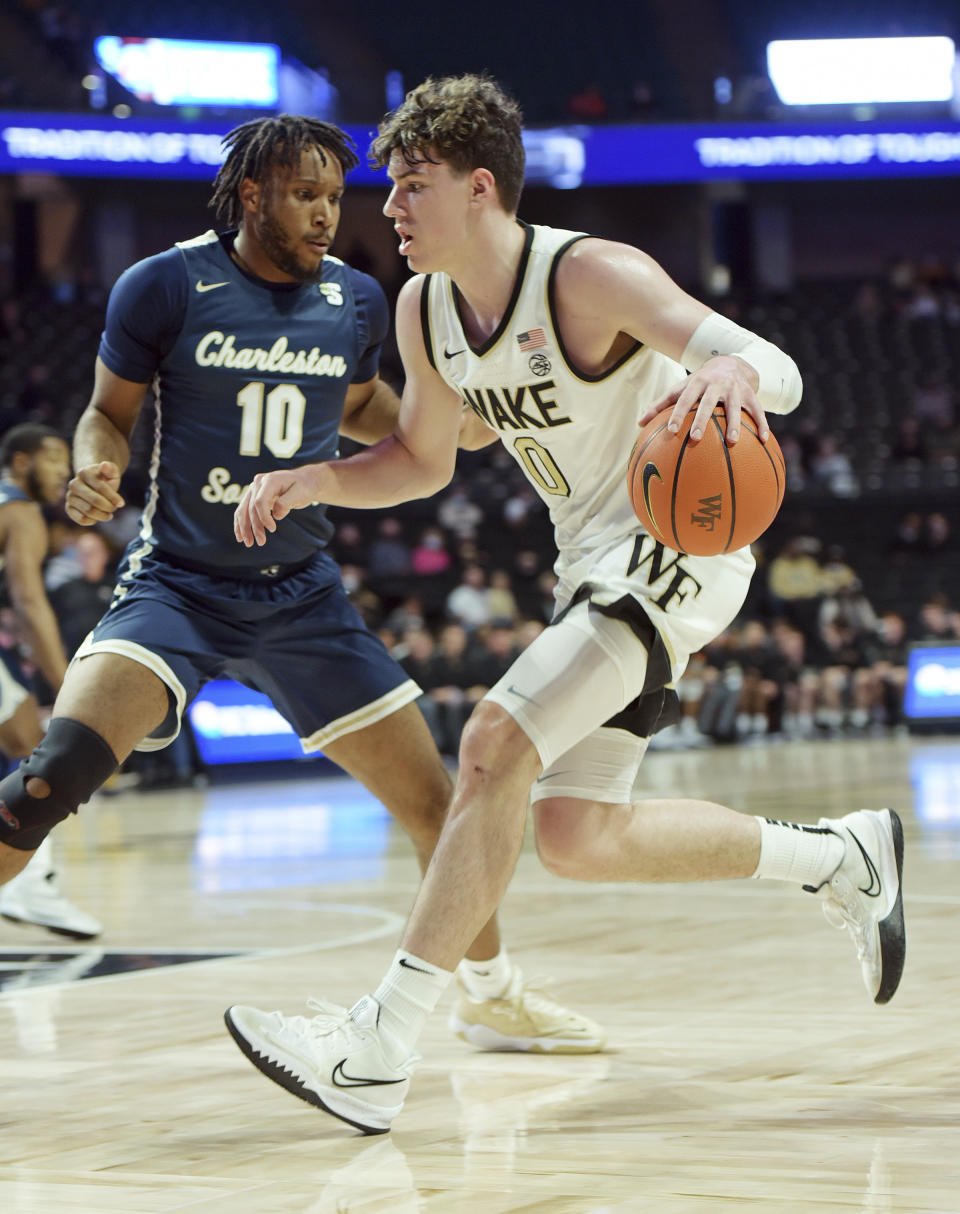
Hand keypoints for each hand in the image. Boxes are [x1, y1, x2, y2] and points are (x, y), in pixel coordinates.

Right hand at [65, 461, 124, 524]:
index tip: (121, 503)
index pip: (101, 488)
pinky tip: (98, 516)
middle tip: (114, 508)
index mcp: (84, 473)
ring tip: (108, 513)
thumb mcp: (111, 472)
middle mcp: (74, 484)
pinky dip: (93, 520)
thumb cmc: (105, 479)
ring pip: (88, 511)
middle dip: (109, 507)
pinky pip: (81, 519)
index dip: (114, 498)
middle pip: (95, 501)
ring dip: (102, 515)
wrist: (92, 484)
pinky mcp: (69, 508)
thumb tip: (104, 465)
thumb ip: (110, 469)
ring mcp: (70, 496)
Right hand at [233, 467, 322, 546]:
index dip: (264, 517)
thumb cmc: (303, 487)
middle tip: (261, 542)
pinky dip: (241, 523)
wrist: (303, 481)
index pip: (260, 501)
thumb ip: (286, 503)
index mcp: (270, 480)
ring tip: (248, 543)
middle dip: (255, 527)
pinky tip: (240, 536)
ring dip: (244, 528)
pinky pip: (243, 511)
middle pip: (251, 507)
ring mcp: (254, 489)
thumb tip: (276, 515)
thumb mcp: (300, 493)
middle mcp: (258, 483)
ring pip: (243, 510)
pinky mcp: (253, 496)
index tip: (272, 529)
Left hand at [638, 355, 768, 444]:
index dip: (677, 414)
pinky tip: (764, 440)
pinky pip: (757, 410)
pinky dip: (762, 424)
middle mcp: (716, 384)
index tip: (670, 431)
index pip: (684, 399)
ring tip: (732, 442)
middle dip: (701, 420)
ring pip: (734, 407)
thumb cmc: (700, 382)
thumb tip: (638, 424)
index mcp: (697, 383)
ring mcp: (735, 389)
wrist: (732, 361)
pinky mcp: (750, 394)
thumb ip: (661, 404)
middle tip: (694, 438)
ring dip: (734, 424)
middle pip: (707, 403)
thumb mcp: (682, 387)